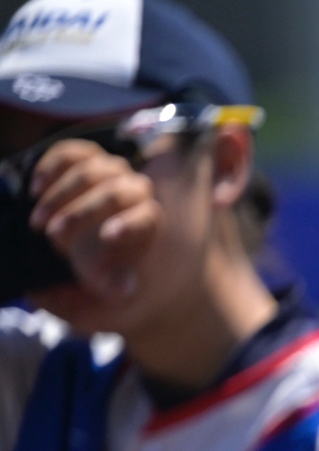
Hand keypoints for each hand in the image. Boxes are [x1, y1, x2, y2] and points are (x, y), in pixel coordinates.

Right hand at [28, 138, 159, 302]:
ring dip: (61, 193)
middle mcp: (137, 197)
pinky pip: (74, 153)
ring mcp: (113, 176)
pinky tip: (36, 190)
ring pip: (94, 169)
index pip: (148, 217)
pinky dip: (52, 165)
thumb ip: (114, 292)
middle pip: (116, 191)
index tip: (107, 238)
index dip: (129, 225)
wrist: (98, 262)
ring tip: (38, 221)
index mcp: (149, 228)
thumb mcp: (113, 298)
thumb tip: (121, 289)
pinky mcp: (88, 163)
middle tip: (52, 235)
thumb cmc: (109, 282)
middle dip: (82, 212)